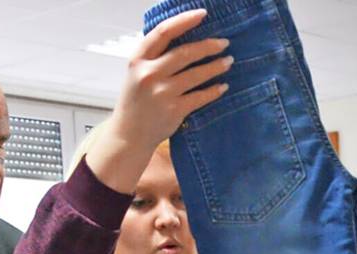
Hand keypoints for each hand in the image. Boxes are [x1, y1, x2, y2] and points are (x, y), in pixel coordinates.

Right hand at [86, 9, 232, 192]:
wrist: (129, 136)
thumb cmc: (135, 102)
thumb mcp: (136, 73)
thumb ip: (154, 57)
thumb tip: (185, 37)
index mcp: (138, 60)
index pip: (164, 32)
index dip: (184, 21)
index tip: (202, 14)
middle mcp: (149, 75)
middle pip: (185, 53)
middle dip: (208, 46)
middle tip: (224, 44)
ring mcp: (162, 94)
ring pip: (196, 74)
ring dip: (216, 67)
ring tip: (228, 62)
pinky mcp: (174, 111)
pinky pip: (200, 97)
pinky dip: (213, 91)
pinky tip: (222, 86)